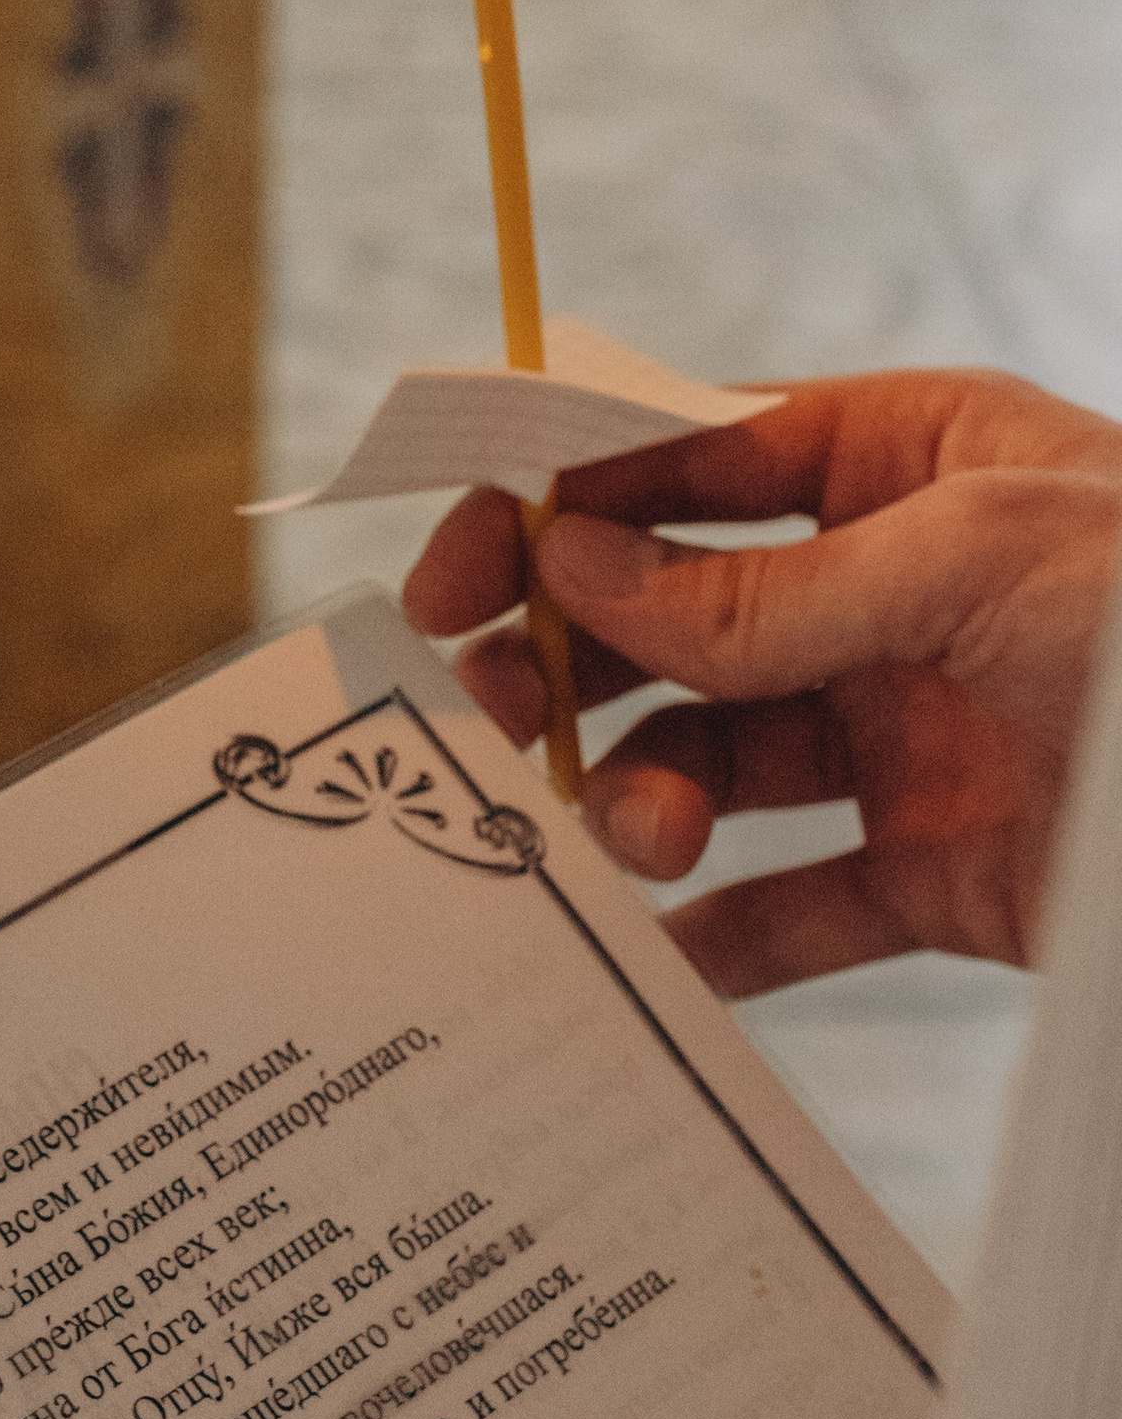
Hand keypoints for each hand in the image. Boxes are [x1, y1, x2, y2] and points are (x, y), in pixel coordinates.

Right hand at [404, 366, 1121, 995]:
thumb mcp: (970, 564)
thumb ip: (763, 591)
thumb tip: (574, 566)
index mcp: (907, 462)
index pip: (684, 459)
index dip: (551, 505)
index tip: (448, 579)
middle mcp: (889, 592)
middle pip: (669, 620)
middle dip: (573, 670)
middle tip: (496, 725)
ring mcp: (906, 734)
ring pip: (708, 764)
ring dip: (644, 803)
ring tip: (646, 843)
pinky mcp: (934, 872)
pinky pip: (791, 911)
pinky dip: (713, 941)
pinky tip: (655, 960)